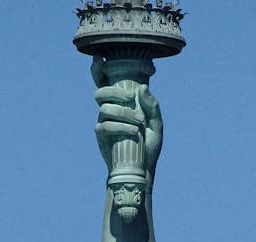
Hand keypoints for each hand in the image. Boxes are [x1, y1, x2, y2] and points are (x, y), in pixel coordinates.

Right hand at [92, 59, 162, 177]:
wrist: (143, 168)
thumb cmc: (149, 145)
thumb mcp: (156, 124)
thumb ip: (152, 106)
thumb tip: (142, 87)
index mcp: (122, 103)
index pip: (107, 82)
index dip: (99, 70)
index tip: (98, 59)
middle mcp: (110, 109)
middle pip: (100, 91)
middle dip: (113, 91)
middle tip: (129, 99)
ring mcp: (104, 122)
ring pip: (105, 108)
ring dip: (124, 113)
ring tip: (139, 124)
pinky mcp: (101, 135)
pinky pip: (105, 125)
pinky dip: (120, 127)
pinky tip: (133, 133)